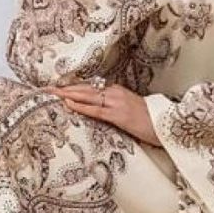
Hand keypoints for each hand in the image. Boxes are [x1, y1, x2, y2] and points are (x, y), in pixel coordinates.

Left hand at [43, 81, 162, 147]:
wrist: (167, 124)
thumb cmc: (150, 121)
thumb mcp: (128, 111)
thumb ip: (112, 109)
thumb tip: (97, 112)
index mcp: (116, 92)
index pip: (89, 89)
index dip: (71, 88)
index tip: (56, 88)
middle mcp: (114, 93)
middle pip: (84, 89)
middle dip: (64, 89)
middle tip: (46, 88)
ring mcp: (116, 102)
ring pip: (86, 96)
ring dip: (67, 94)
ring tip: (51, 93)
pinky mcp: (118, 115)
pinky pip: (95, 110)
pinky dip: (80, 106)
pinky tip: (68, 103)